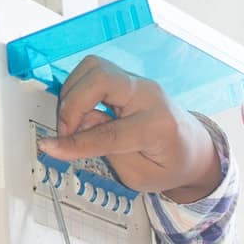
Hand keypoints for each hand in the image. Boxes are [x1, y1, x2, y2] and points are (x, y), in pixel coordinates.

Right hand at [36, 55, 221, 199]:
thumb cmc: (171, 166)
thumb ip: (110, 152)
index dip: (77, 142)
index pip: (110, 132)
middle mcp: (149, 96)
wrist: (193, 148)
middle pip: (100, 78)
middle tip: (65, 132)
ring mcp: (139, 82)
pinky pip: (95, 71)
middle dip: (72, 104)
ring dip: (72, 93)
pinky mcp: (128, 79)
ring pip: (93, 67)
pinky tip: (80, 111)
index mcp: (158, 127)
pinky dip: (79, 89)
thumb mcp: (140, 177)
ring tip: (72, 123)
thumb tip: (80, 127)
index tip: (51, 147)